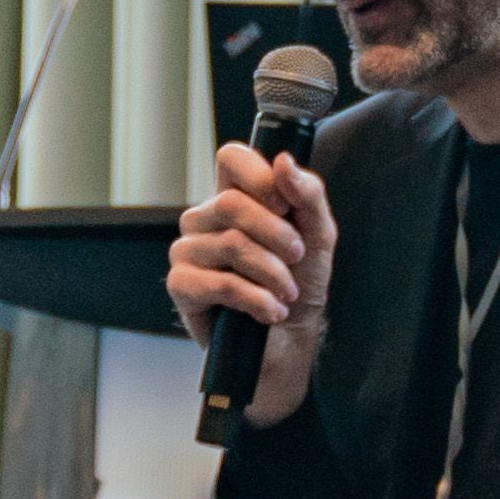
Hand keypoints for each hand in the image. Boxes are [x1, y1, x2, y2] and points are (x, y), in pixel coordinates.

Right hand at [172, 141, 334, 425]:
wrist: (289, 341)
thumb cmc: (299, 283)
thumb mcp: (317, 235)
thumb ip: (307, 195)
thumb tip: (283, 162)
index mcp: (233, 196)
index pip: (231, 157)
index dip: (260, 177)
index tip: (286, 207)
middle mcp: (204, 218)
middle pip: (230, 204)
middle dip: (277, 235)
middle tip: (296, 258)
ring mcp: (187, 251)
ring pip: (230, 244)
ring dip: (272, 273)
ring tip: (286, 293)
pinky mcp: (181, 285)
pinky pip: (220, 282)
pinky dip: (256, 299)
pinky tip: (269, 311)